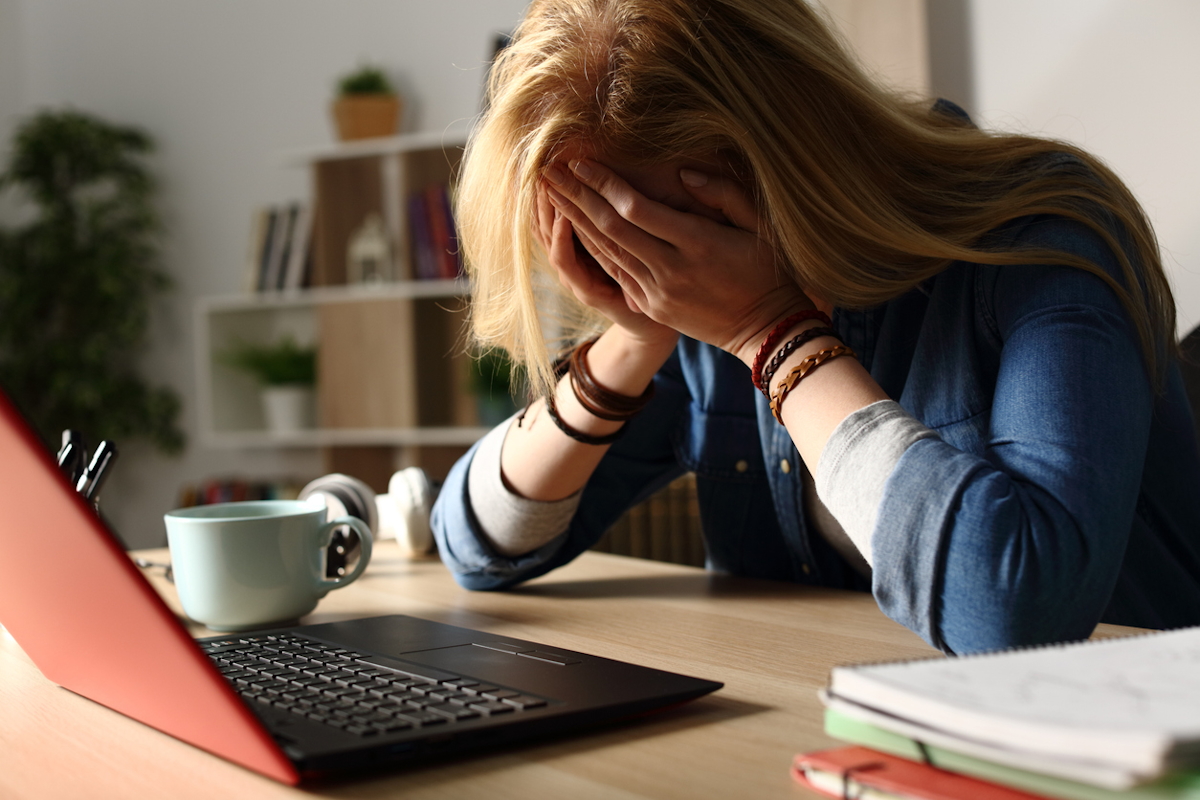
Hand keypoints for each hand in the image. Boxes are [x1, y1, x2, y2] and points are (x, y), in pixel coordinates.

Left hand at [543, 158, 813, 365]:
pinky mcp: (652, 306)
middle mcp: (671, 270)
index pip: (637, 210)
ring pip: (606, 251)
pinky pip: (613, 272)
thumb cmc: (769, 270)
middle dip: (576, 196)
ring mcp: (658, 292)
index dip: (604, 184)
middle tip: (547, 169)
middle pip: (610, 228)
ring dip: (574, 220)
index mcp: (698, 244)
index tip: (580, 160)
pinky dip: (589, 248)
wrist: (767, 330)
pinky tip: (572, 227)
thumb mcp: (760, 225)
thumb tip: (684, 173)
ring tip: (550, 192)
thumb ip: (724, 193)